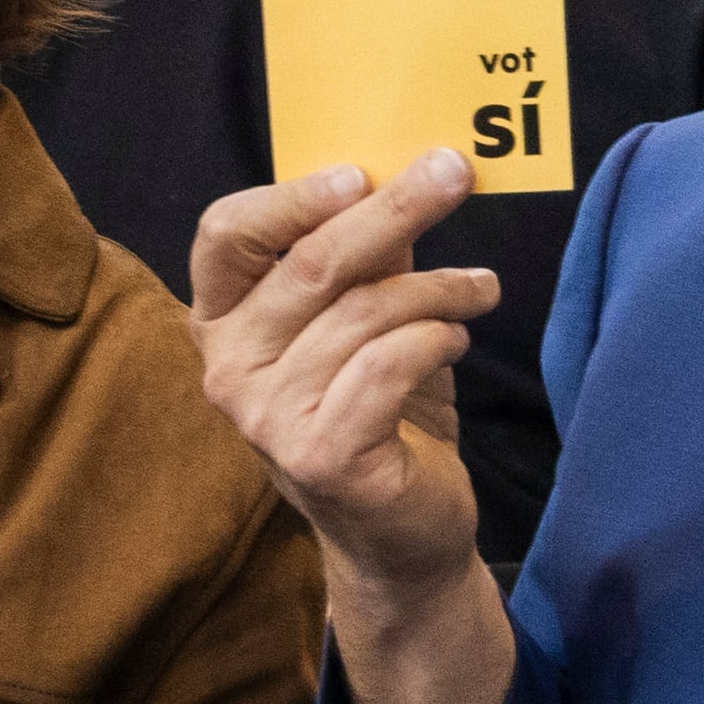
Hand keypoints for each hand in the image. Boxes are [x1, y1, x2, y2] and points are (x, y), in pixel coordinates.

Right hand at [192, 156, 498, 616]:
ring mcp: (267, 417)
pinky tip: (456, 340)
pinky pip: (388, 365)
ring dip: (440, 287)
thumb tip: (406, 169)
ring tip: (481, 287)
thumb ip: (367, 255)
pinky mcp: (319, 455)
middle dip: (394, 209)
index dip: (290, 196)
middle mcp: (229, 368)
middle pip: (311, 262)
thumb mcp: (364, 320)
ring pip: (365, 312)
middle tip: (456, 174)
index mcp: (222, 320)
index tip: (360, 172)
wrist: (399, 534)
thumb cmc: (378, 411)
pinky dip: (436, 339)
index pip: (225, 234)